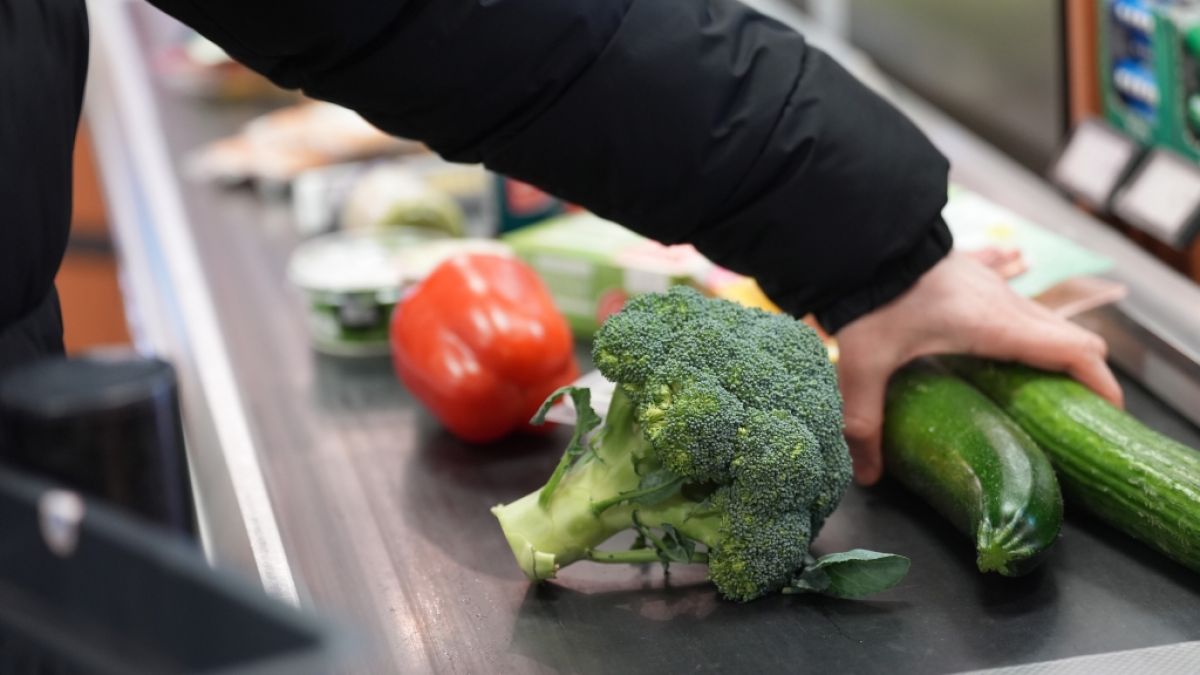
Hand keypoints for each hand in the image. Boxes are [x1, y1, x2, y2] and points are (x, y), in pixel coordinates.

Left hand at [834, 251, 1123, 485]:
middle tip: (1069, 408)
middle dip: (1080, 372)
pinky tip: (1017, 276)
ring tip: (1039, 370)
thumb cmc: (871, 300)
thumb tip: (869, 475)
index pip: (1075, 352)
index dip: (1101, 383)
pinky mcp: (968, 264)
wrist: (860, 240)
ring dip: (1050, 338)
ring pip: (1041, 312)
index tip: (1107, 412)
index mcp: (996, 327)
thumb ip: (865, 422)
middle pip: (1068, 336)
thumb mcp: (864, 366)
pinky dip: (1020, 285)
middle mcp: (1005, 302)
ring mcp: (989, 279)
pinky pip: (1007, 273)